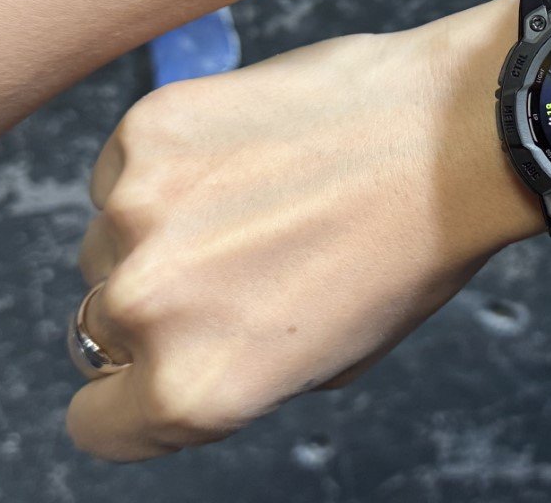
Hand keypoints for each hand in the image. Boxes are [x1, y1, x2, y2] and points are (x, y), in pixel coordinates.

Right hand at [67, 7, 539, 460]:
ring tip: (254, 196)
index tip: (158, 361)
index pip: (98, 421)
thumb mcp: (331, 360)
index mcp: (194, 388)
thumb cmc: (413, 250)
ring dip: (161, 226)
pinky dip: (169, 161)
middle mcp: (149, 306)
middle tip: (241, 258)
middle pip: (104, 323)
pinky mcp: (148, 129)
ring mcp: (139, 210)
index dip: (131, 396)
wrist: (452, 134)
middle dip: (162, 299)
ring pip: (109, 237)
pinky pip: (124, 166)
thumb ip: (237, 374)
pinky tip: (247, 149)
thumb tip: (182, 353)